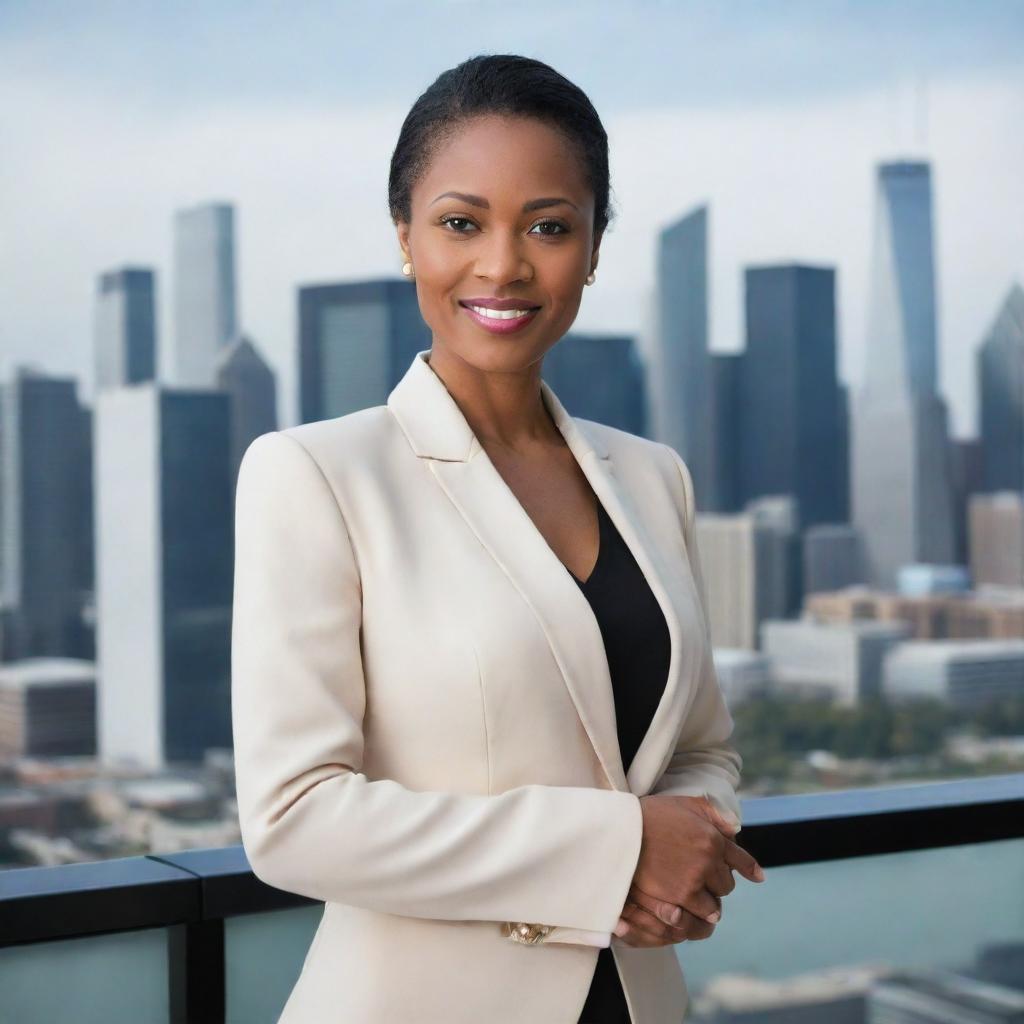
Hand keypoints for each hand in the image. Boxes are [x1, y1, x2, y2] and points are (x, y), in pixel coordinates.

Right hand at [617, 795, 763, 946]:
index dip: (750, 868)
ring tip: (695, 898)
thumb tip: (735, 828)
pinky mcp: (679, 897)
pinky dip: (695, 913)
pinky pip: (699, 914)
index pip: (740, 858)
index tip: (758, 877)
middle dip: (717, 881)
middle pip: (727, 884)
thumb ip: (713, 813)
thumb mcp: (684, 803)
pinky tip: (688, 910)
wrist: (621, 831)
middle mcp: (709, 860)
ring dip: (708, 901)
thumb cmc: (649, 814)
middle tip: (703, 879)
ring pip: (715, 903)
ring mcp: (695, 880)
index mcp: (712, 837)